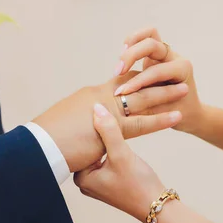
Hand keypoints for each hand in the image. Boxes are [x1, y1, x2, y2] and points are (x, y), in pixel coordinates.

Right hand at [33, 72, 186, 172]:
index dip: (137, 77)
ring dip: (165, 94)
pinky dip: (161, 119)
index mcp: (90, 95)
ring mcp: (105, 111)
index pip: (119, 82)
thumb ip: (81, 119)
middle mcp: (99, 97)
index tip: (152, 74)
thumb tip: (84, 122)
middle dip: (156, 79)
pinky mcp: (110, 129)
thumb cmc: (46, 140)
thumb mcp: (65, 124)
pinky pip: (142, 123)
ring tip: (185, 88)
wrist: (37, 149)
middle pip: (134, 84)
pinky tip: (177, 116)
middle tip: (176, 74)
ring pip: (142, 99)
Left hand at [74, 104, 164, 222]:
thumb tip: (97, 108)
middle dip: (98, 132)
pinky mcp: (108, 180)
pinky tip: (119, 134)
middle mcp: (85, 181)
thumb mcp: (122, 155)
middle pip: (89, 148)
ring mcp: (97, 181)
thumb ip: (109, 131)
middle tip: (104, 110)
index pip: (81, 145)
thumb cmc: (139, 185)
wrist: (157, 206)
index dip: (89, 126)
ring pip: (99, 151)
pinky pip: (106, 157)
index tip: (96, 108)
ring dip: (106, 138)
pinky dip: (112, 146)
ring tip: (112, 119)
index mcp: (82, 177)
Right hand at [113, 28, 201, 133]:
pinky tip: (122, 58)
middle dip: (132, 56)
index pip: (157, 70)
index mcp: (182, 69)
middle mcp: (175, 57)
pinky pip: (144, 39)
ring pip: (149, 34)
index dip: (139, 81)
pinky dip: (132, 43)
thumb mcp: (165, 113)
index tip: (123, 92)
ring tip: (119, 59)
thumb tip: (125, 102)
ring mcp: (165, 54)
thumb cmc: (180, 114)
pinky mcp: (155, 54)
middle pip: (153, 44)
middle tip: (117, 72)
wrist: (188, 111)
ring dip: (132, 43)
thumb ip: (148, 105)